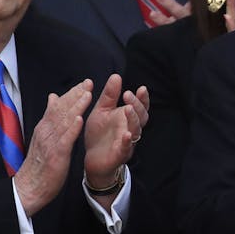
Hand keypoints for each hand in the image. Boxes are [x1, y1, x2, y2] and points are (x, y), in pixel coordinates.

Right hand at [14, 80, 92, 215]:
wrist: (29, 187)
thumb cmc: (39, 163)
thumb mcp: (44, 137)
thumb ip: (49, 117)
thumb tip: (53, 97)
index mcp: (45, 127)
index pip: (59, 106)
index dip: (72, 94)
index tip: (85, 83)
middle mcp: (46, 132)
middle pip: (61, 109)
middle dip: (76, 95)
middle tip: (89, 82)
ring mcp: (50, 143)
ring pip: (64, 121)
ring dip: (76, 107)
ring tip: (87, 95)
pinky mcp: (55, 155)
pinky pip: (64, 140)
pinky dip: (71, 129)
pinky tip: (79, 119)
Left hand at [84, 74, 148, 190]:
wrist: (91, 158)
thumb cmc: (99, 133)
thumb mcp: (102, 110)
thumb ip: (109, 95)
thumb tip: (116, 75)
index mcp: (128, 117)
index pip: (141, 106)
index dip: (143, 98)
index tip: (141, 88)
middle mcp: (131, 129)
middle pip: (142, 117)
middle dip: (137, 105)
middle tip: (128, 95)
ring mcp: (128, 142)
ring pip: (136, 130)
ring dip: (134, 120)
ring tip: (128, 109)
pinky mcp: (120, 154)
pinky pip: (126, 148)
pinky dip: (128, 142)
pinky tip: (126, 134)